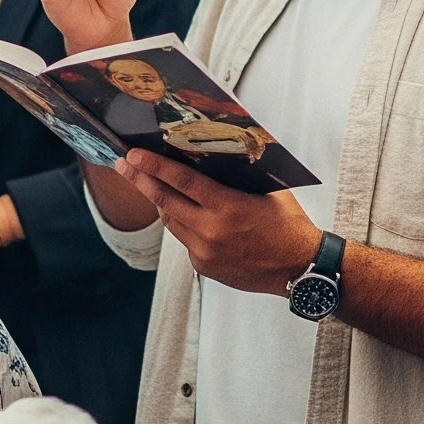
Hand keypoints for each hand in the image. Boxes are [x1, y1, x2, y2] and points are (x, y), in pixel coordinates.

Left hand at [116, 148, 319, 295]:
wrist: (299, 269)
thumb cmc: (289, 226)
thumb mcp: (269, 192)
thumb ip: (241, 176)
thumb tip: (217, 155)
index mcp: (228, 208)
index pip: (181, 182)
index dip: (154, 166)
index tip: (133, 155)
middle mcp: (211, 231)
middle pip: (164, 202)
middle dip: (140, 181)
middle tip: (123, 165)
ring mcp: (205, 252)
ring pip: (171, 222)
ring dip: (160, 203)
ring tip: (149, 184)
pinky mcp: (204, 268)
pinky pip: (185, 241)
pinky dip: (184, 225)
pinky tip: (191, 216)